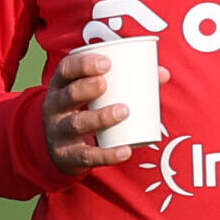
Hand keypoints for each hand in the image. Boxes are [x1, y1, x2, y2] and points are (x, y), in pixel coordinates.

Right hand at [42, 49, 170, 174]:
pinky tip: (125, 151)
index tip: (106, 62)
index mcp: (62, 86)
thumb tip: (164, 74)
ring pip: (77, 124)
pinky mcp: (68, 155)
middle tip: (106, 83)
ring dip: (100, 117)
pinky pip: (87, 156)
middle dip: (87, 88)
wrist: (60, 149)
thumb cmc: (85, 109)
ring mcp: (59, 132)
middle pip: (68, 95)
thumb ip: (128, 82)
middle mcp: (55, 107)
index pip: (66, 70)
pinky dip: (108, 154)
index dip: (83, 64)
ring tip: (124, 111)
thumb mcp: (94, 93)